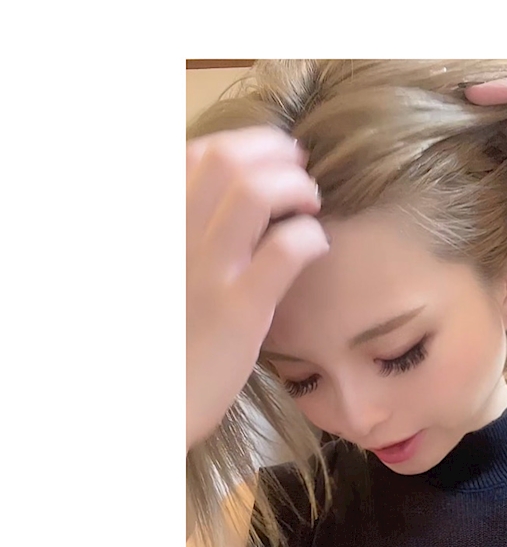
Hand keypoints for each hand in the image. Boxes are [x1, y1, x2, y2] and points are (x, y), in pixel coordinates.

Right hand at [186, 126, 328, 451]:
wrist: (151, 402)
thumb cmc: (163, 335)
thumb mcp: (162, 268)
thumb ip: (184, 231)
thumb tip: (228, 199)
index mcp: (154, 224)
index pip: (194, 154)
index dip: (244, 144)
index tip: (272, 155)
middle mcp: (172, 236)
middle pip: (226, 159)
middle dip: (275, 152)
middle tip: (301, 168)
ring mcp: (205, 269)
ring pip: (255, 193)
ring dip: (294, 186)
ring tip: (310, 203)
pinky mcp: (239, 307)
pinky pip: (286, 249)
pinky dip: (311, 236)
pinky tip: (316, 245)